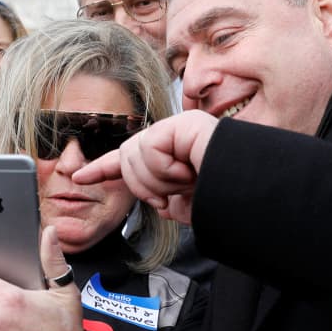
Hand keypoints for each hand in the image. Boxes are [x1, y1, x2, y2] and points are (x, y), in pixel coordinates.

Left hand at [72, 109, 217, 224]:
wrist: (251, 200)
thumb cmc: (225, 203)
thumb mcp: (184, 206)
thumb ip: (162, 198)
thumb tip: (151, 199)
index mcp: (172, 157)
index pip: (130, 159)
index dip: (104, 167)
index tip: (81, 175)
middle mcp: (174, 138)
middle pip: (127, 158)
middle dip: (143, 186)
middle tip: (173, 196)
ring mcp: (180, 128)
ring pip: (134, 156)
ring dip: (157, 182)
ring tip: (187, 184)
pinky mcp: (184, 124)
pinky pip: (150, 149)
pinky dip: (165, 170)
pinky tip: (188, 172)